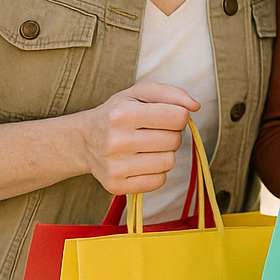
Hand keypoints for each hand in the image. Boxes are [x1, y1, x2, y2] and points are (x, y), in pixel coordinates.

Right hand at [76, 82, 198, 194]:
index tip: (166, 116)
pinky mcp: (116, 186)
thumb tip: (195, 106)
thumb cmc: (117, 114)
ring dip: (165, 154)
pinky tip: (142, 162)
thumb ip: (171, 93)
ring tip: (148, 147)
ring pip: (169, 162)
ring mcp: (114, 166)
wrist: (84, 141)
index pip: (178, 117)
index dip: (178, 116)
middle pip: (174, 141)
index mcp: (122, 114)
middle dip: (171, 135)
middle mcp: (116, 141)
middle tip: (153, 132)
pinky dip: (157, 172)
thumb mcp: (139, 93)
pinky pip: (159, 181)